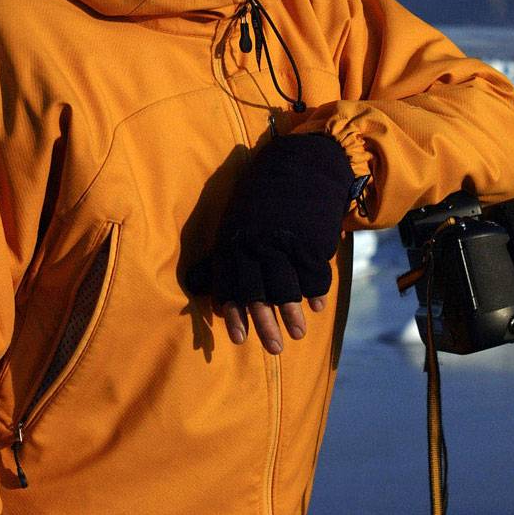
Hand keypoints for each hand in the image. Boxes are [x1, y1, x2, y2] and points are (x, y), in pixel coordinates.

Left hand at [184, 133, 355, 349]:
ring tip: (298, 334)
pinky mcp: (310, 242)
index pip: (230, 285)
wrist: (301, 164)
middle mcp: (255, 245)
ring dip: (292, 315)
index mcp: (233, 241)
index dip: (235, 314)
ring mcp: (284, 244)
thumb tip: (196, 288)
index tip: (240, 339)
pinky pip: (313, 276)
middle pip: (259, 293)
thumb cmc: (264, 198)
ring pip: (287, 289)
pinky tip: (316, 306)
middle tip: (274, 350)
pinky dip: (316, 293)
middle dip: (265, 324)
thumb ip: (222, 255)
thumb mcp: (235, 221)